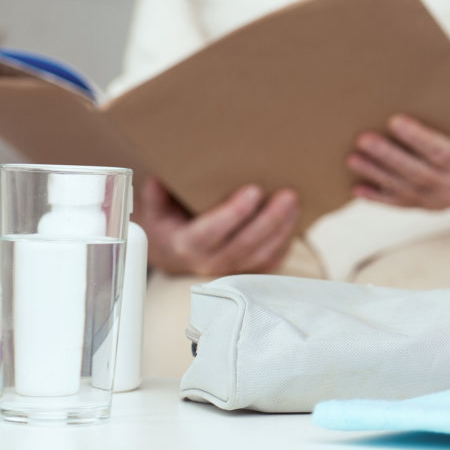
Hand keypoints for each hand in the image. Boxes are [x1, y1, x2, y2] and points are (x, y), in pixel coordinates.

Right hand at [136, 177, 298, 277]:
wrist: (174, 253)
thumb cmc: (168, 224)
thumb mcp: (155, 209)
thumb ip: (157, 193)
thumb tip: (161, 177)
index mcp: (186, 246)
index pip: (211, 232)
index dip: (233, 213)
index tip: (253, 190)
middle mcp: (209, 263)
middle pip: (245, 244)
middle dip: (269, 219)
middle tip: (288, 194)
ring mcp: (231, 270)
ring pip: (263, 254)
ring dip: (282, 228)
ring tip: (294, 203)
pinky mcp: (248, 272)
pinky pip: (272, 260)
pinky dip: (285, 240)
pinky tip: (293, 219)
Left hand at [348, 114, 449, 209]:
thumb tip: (415, 100)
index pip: (441, 151)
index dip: (418, 137)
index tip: (395, 120)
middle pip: (416, 171)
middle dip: (388, 155)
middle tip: (363, 139)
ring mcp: (440, 201)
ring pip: (403, 188)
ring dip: (375, 174)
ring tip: (353, 159)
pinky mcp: (427, 207)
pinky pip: (399, 203)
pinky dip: (377, 197)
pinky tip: (357, 188)